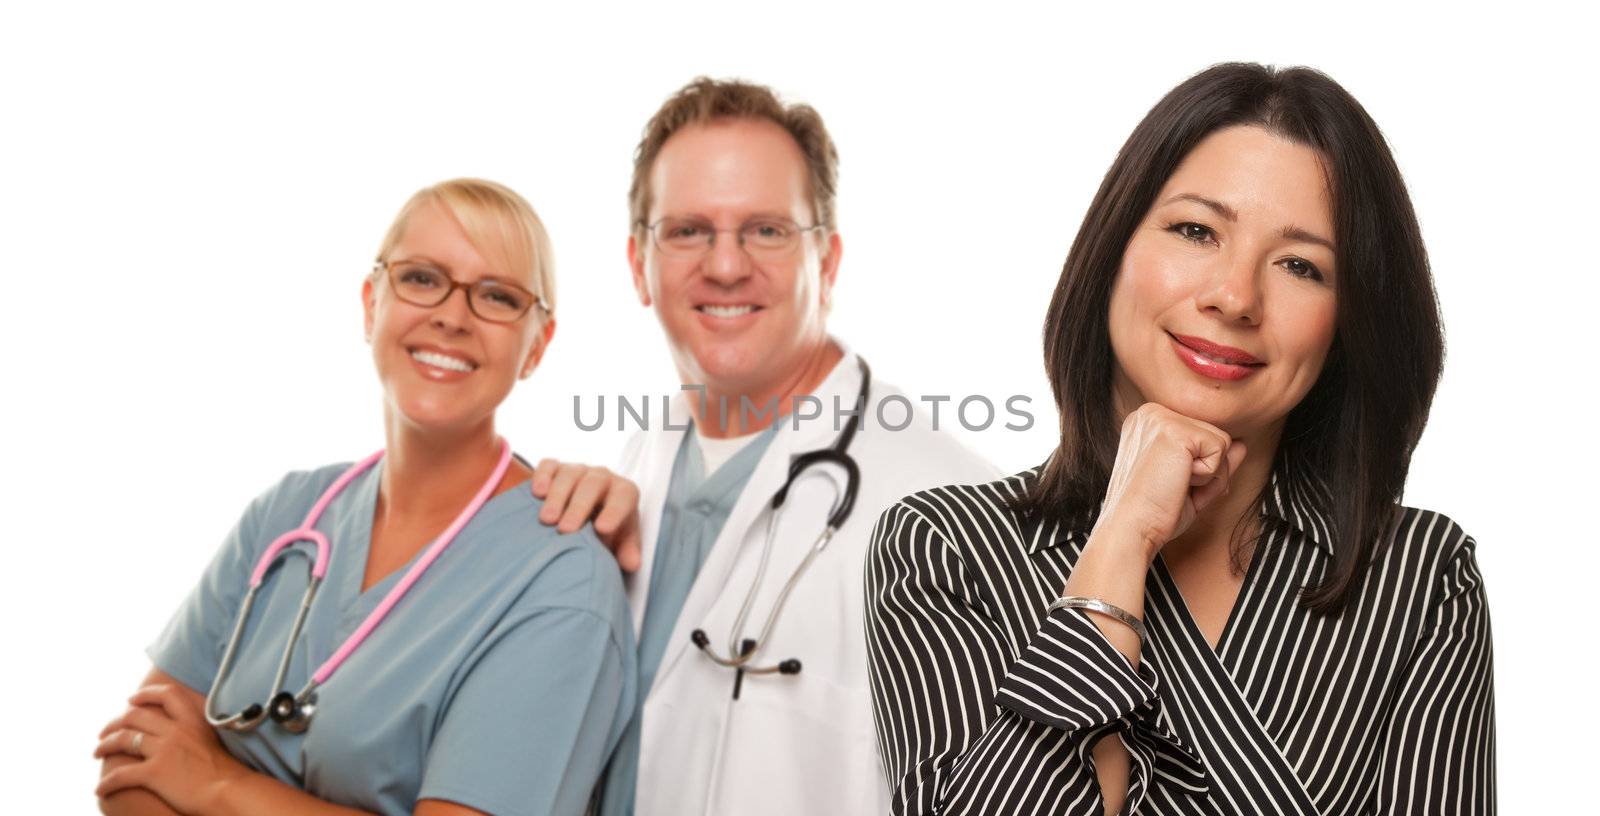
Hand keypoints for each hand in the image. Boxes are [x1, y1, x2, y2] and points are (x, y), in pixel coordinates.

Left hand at [95, 683, 245, 812]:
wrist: (228, 791)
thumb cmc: (226, 771)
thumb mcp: (214, 740)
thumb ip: (197, 731)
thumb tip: (188, 735)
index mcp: (192, 720)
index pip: (166, 695)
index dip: (145, 695)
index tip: (132, 700)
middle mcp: (175, 730)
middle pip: (136, 716)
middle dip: (115, 723)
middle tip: (106, 732)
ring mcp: (163, 750)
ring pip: (123, 740)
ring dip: (105, 745)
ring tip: (98, 752)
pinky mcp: (154, 773)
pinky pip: (121, 774)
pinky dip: (107, 783)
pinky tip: (100, 789)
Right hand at [530, 459, 642, 571]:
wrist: (587, 514)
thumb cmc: (606, 529)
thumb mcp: (620, 541)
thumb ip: (627, 550)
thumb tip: (631, 563)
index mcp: (623, 492)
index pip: (623, 496)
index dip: (614, 511)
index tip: (602, 529)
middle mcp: (602, 477)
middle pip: (593, 484)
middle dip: (579, 507)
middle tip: (566, 530)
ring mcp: (578, 470)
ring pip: (569, 475)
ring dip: (558, 496)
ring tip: (547, 520)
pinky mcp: (555, 468)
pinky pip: (549, 466)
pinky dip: (542, 476)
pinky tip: (537, 493)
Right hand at [1097, 403, 1247, 559]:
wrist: (1130, 529)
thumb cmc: (1151, 512)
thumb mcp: (1187, 482)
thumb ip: (1212, 460)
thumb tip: (1241, 445)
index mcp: (1147, 423)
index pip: (1200, 436)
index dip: (1198, 469)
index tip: (1170, 485)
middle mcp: (1151, 414)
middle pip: (1213, 435)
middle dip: (1207, 471)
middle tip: (1173, 489)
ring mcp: (1161, 418)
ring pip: (1221, 441)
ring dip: (1207, 474)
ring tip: (1173, 484)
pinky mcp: (1175, 430)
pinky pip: (1220, 449)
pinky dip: (1207, 476)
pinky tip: (1177, 482)